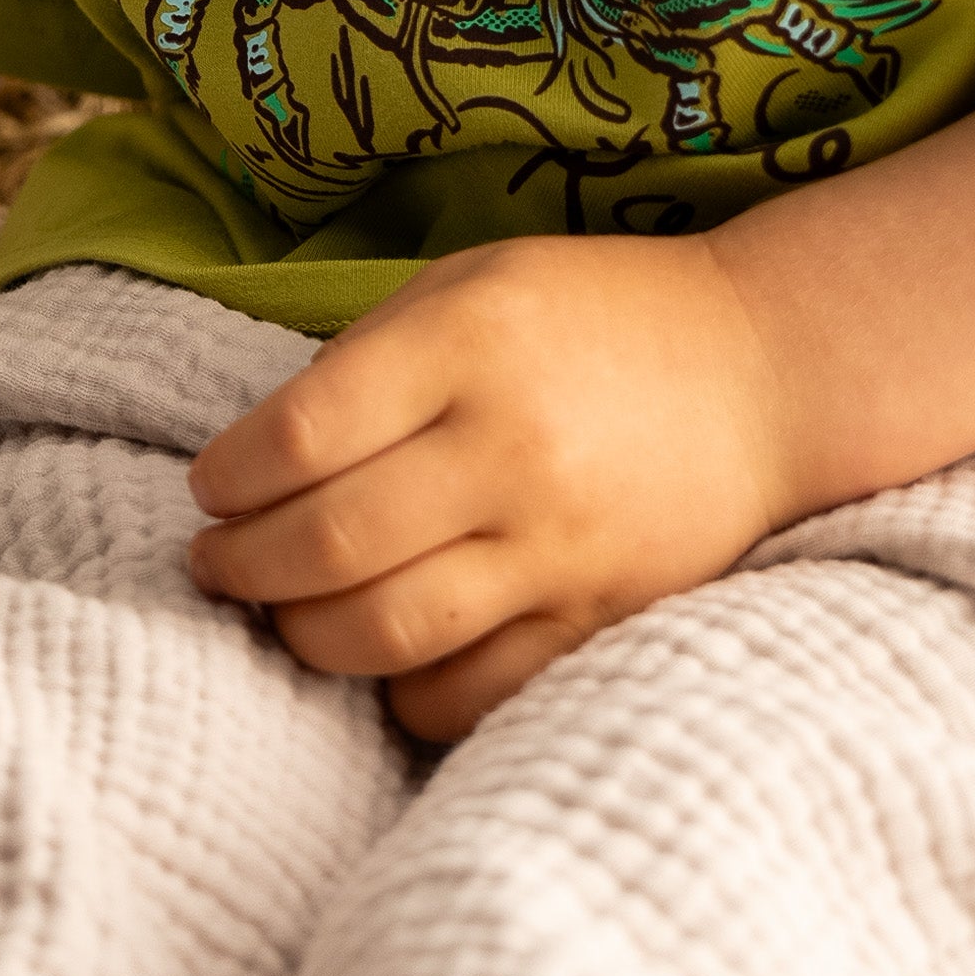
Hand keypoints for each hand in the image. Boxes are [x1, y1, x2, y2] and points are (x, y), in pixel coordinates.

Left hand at [187, 236, 785, 743]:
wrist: (766, 374)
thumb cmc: (597, 317)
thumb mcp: (476, 283)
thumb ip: (371, 357)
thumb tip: (259, 457)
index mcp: (472, 342)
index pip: (302, 434)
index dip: (228, 475)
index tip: (209, 487)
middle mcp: (513, 448)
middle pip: (329, 543)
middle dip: (242, 565)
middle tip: (216, 562)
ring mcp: (561, 546)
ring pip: (385, 631)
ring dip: (303, 634)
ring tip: (283, 612)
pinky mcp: (597, 620)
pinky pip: (468, 693)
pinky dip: (402, 691)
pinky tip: (384, 653)